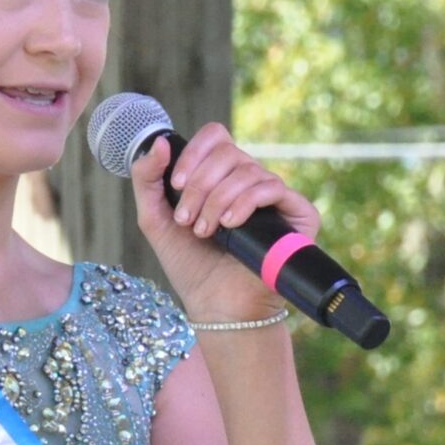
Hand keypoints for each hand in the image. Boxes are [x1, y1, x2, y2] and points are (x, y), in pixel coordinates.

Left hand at [130, 123, 320, 320]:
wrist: (216, 306)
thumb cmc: (190, 265)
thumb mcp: (155, 219)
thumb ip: (147, 179)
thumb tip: (162, 142)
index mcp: (221, 176)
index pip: (216, 138)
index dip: (194, 154)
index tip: (177, 185)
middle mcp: (250, 181)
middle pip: (228, 152)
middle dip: (200, 185)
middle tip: (187, 219)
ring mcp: (274, 197)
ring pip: (247, 170)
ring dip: (217, 200)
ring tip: (206, 231)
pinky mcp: (297, 214)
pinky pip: (272, 187)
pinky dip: (245, 202)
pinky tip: (230, 224)